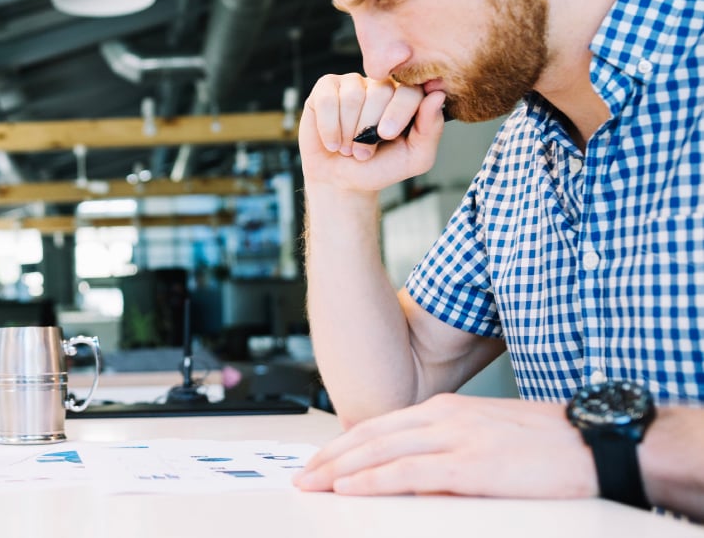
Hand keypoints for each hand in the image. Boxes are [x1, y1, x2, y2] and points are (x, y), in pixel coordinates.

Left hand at [294, 394, 596, 498]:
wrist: (595, 442)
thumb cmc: (549, 441)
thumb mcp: (487, 434)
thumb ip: (448, 444)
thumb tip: (416, 468)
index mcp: (447, 408)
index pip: (380, 425)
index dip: (344, 444)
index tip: (319, 460)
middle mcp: (444, 417)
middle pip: (370, 436)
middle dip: (331, 457)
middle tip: (302, 474)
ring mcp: (456, 439)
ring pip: (381, 452)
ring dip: (340, 470)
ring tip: (313, 483)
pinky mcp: (471, 465)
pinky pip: (409, 472)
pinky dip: (373, 480)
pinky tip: (350, 488)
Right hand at [298, 73, 445, 192]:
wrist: (341, 181)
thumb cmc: (379, 167)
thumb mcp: (414, 158)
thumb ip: (430, 130)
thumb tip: (437, 96)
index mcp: (406, 98)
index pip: (410, 90)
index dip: (399, 111)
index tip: (388, 135)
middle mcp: (381, 85)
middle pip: (380, 91)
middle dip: (370, 128)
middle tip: (364, 152)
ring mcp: (352, 83)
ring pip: (352, 96)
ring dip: (348, 132)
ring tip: (347, 148)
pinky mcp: (326, 88)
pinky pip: (328, 99)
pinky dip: (329, 127)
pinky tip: (332, 142)